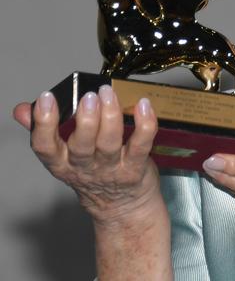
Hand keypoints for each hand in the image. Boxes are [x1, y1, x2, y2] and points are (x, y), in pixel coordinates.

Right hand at [13, 86, 162, 224]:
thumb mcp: (64, 157)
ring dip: (111, 116)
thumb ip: (46, 131)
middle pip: (82, 145)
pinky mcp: (135, 169)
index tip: (46, 98)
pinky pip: (141, 145)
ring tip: (109, 94)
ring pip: (110, 143)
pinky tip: (143, 105)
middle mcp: (85, 168)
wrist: (123, 207)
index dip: (43, 123)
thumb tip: (23, 110)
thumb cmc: (94, 174)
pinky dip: (144, 124)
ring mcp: (112, 170)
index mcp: (62, 163)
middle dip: (86, 119)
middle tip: (89, 96)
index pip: (45, 147)